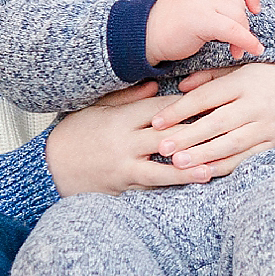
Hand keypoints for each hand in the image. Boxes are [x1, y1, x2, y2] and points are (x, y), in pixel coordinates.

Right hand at [46, 83, 221, 192]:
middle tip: (225, 131)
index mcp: (121, 120)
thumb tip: (157, 85)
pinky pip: (148, 191)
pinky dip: (169, 190)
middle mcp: (124, 145)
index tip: (211, 102)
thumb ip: (129, 97)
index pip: (160, 111)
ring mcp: (123, 170)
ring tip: (213, 170)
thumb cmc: (76, 132)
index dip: (186, 107)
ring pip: (160, 171)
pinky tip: (187, 191)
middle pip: (166, 139)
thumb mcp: (98, 107)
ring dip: (188, 171)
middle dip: (196, 135)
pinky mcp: (121, 190)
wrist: (48, 167)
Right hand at [145, 0, 263, 65]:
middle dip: (243, 24)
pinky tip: (253, 49)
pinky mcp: (202, 19)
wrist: (144, 35)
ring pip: (238, 17)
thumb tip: (245, 10)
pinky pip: (234, 30)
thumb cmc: (170, 22)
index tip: (255, 9)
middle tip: (238, 42)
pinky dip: (247, 41)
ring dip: (243, 36)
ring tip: (236, 50)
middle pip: (238, 3)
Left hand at [146, 61, 274, 177]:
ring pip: (230, 144)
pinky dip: (226, 166)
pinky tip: (205, 173)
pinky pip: (247, 158)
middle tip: (161, 147)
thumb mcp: (245, 70)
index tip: (156, 121)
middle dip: (187, 136)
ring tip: (178, 164)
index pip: (206, 96)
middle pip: (216, 122)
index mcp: (246, 81)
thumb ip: (211, 78)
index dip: (179, 109)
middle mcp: (256, 104)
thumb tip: (180, 87)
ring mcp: (268, 126)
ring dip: (202, 155)